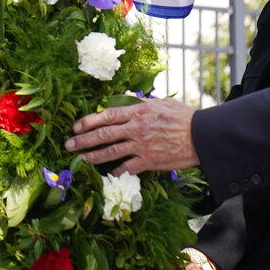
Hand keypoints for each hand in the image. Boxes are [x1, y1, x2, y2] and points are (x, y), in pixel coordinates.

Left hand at [64, 98, 198, 175]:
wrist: (200, 136)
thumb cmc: (183, 117)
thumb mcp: (161, 102)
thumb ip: (141, 101)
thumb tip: (125, 97)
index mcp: (138, 111)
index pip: (107, 115)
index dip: (89, 121)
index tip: (76, 126)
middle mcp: (136, 128)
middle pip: (104, 134)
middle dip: (83, 140)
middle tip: (68, 145)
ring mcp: (141, 146)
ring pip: (111, 152)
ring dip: (93, 156)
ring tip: (80, 159)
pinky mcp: (149, 161)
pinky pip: (127, 167)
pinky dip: (117, 171)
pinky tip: (109, 173)